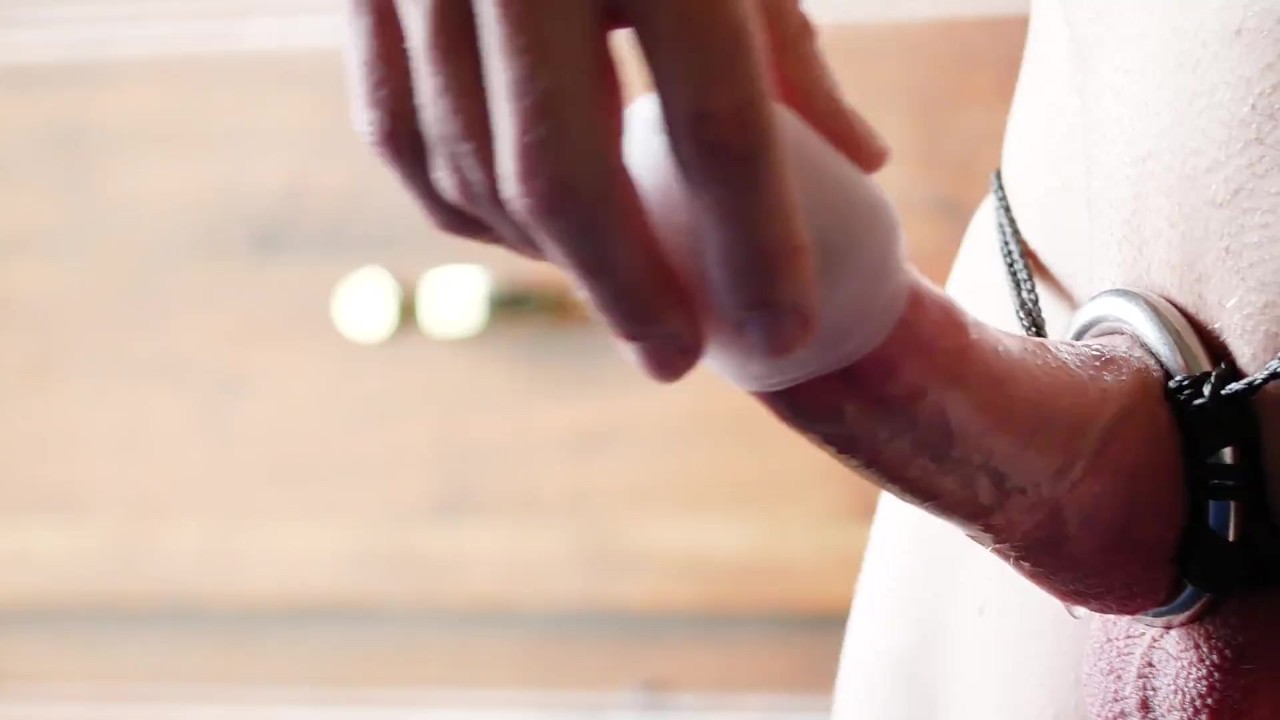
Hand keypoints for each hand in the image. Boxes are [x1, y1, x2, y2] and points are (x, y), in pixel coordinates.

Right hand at [346, 0, 887, 380]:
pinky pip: (401, 132)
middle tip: (680, 360)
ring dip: (551, 257)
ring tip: (621, 296)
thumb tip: (857, 167)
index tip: (784, 333)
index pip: (715, 122)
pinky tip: (530, 239)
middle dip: (632, 289)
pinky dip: (464, 203)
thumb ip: (791, 47)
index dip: (757, 246)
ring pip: (474, 167)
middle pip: (568, 174)